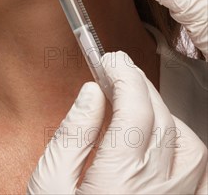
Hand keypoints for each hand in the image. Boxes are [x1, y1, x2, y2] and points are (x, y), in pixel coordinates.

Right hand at [27, 51, 207, 193]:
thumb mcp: (48, 182)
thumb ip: (73, 134)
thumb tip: (92, 93)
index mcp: (116, 181)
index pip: (135, 111)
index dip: (125, 76)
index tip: (110, 60)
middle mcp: (153, 191)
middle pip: (160, 119)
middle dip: (140, 85)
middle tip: (118, 70)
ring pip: (187, 143)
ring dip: (163, 111)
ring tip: (136, 100)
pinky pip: (196, 169)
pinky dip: (181, 141)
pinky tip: (159, 134)